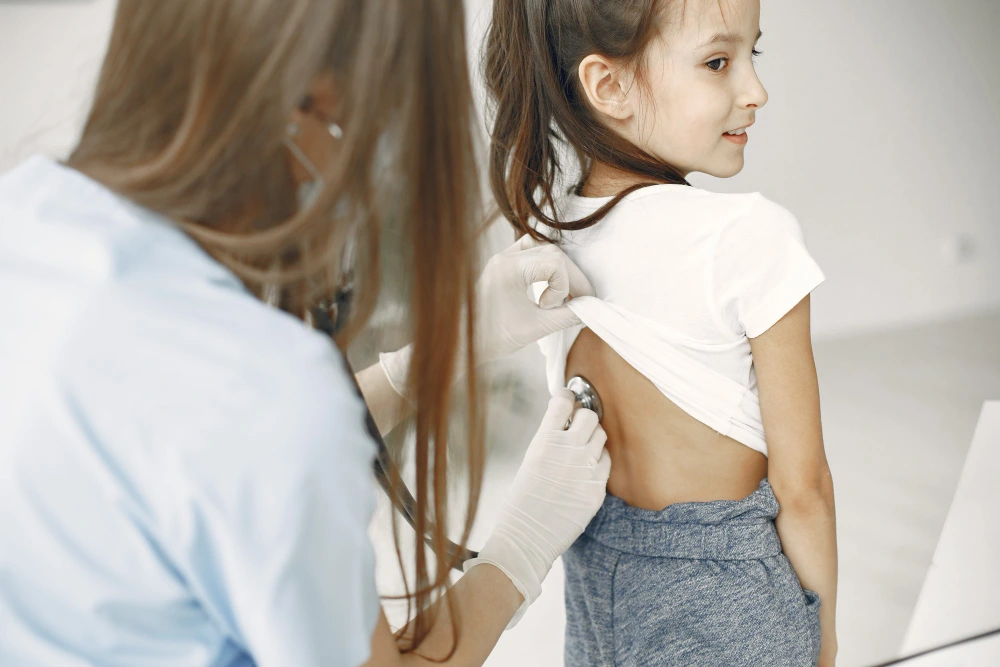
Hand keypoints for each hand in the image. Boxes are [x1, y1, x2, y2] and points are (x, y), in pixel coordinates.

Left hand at [378, 236, 592, 399]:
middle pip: (552, 252)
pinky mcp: (501, 267)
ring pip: (542, 249)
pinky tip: (548, 286)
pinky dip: (544, 266)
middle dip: (570, 276)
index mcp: (509, 267)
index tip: (562, 308)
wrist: (462, 344)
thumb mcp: (535, 328)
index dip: (569, 285)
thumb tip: (588, 310)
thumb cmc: (492, 337)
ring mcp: (502, 260)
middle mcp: (505, 258)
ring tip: (564, 294)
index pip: (555, 262)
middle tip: (580, 300)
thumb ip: (566, 316)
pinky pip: (529, 254)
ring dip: (559, 269)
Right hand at [463, 388, 610, 628]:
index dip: (567, 397)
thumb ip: (550, 440)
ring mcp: (585, 469)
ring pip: (602, 436)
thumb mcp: (530, 461)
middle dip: (584, 419)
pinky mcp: (597, 488)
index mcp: (544, 441)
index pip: (563, 402)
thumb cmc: (521, 500)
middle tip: (577, 427)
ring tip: (582, 450)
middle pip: (589, 416)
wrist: (526, 537)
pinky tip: (587, 470)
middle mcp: (567, 451)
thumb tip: (566, 423)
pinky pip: (607, 463)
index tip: (568, 398)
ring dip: (593, 439)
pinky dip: (598, 462)